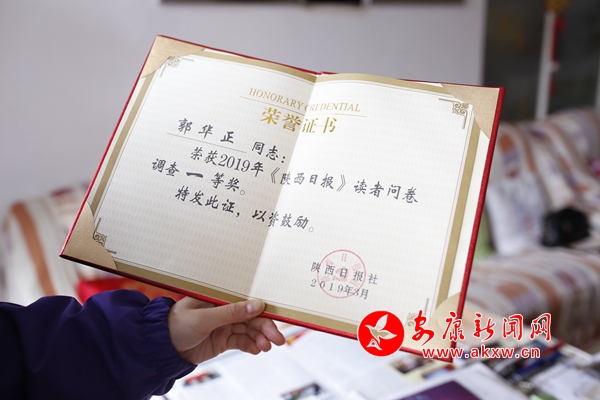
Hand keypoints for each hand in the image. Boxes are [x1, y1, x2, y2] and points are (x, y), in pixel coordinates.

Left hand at [167, 297, 284, 364]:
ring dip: (260, 338)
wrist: (162, 349)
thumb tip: (256, 305)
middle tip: (277, 338)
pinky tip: (258, 349)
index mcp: (219, 297)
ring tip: (266, 347)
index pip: (246, 300)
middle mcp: (224, 310)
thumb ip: (231, 313)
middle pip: (251, 317)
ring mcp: (224, 325)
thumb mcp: (204, 318)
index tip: (275, 317)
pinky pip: (242, 341)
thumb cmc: (176, 325)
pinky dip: (251, 345)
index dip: (262, 308)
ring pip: (249, 330)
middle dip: (265, 327)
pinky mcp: (223, 339)